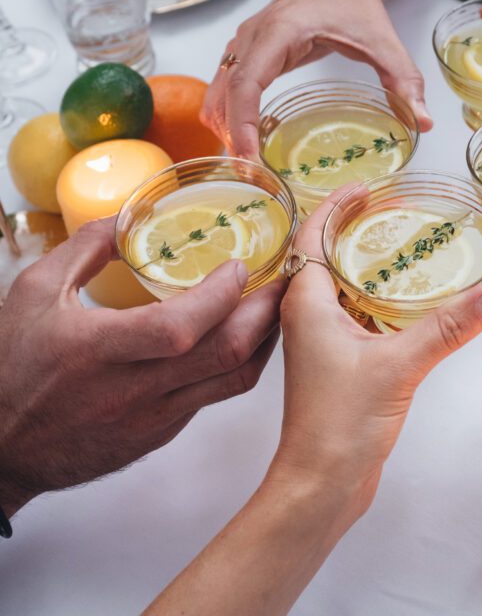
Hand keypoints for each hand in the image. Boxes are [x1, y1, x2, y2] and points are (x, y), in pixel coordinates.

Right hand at [0, 219, 283, 515]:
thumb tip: (127, 214)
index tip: (238, 266)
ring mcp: (153, 418)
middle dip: (268, 312)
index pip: (179, 327)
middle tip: (285, 278)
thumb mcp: (33, 294)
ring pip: (233, 381)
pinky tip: (241, 336)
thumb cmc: (11, 370)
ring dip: (265, 339)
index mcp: (98, 351)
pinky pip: (214, 397)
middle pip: (226, 356)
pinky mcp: (160, 435)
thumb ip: (83, 247)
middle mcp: (134, 390)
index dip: (220, 296)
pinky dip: (237, 363)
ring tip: (277, 303)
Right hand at [202, 0, 431, 158]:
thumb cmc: (352, 0)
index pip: (246, 82)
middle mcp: (252, 36)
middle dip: (231, 135)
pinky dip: (228, 116)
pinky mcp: (243, 52)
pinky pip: (223, 88)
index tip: (249, 157)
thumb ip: (404, 80)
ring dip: (225, 128)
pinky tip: (247, 142)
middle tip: (248, 177)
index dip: (243, 122)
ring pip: (217, 92)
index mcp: (280, 31)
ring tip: (247, 167)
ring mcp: (242, 43)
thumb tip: (424, 121)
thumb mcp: (383, 40)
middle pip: (224, 92)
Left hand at [270, 192, 481, 513]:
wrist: (321, 484)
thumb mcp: (400, 365)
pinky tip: (404, 299)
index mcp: (306, 302)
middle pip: (324, 254)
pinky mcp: (336, 362)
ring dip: (363, 263)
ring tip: (401, 243)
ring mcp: (320, 340)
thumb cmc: (339, 424)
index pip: (312, 234)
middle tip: (390, 208)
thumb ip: (448, 327)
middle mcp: (306, 315)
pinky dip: (374, 296)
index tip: (365, 187)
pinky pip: (352, 313)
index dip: (335, 205)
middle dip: (353, 228)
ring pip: (339, 286)